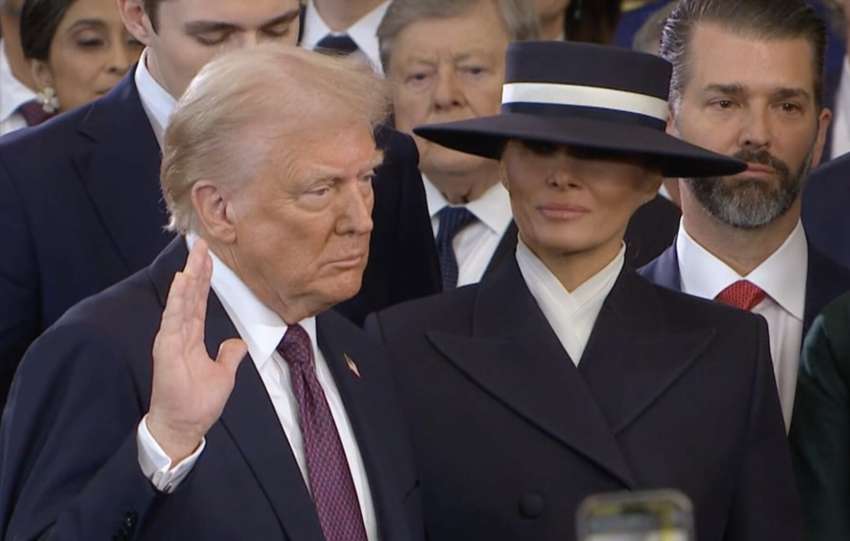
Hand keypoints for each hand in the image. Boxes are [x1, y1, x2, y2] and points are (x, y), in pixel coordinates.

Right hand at [147, 239, 247, 462]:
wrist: (184, 426)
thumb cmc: (197, 404)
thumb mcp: (223, 375)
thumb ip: (229, 355)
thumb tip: (237, 344)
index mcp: (192, 338)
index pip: (197, 302)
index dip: (203, 280)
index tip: (207, 259)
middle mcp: (180, 334)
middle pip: (189, 295)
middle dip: (196, 269)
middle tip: (201, 244)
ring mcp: (172, 339)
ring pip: (181, 301)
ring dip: (188, 277)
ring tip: (194, 254)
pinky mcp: (167, 347)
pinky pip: (174, 318)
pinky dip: (178, 298)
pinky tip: (182, 280)